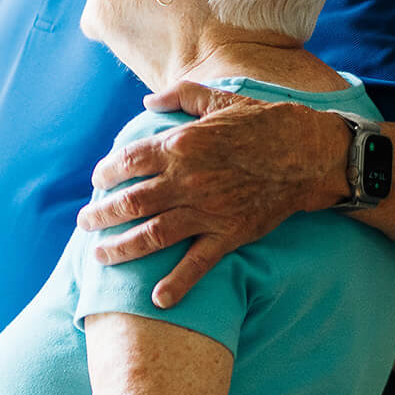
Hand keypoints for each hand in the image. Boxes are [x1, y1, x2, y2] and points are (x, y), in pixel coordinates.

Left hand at [76, 82, 340, 307]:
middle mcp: (188, 180)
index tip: (97, 182)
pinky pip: (198, 264)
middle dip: (102, 215)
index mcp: (182, 145)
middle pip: (131, 202)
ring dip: (121, 248)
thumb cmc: (264, 122)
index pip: (129, 161)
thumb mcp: (220, 99)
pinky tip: (158, 299)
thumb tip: (149, 101)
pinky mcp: (230, 234)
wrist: (310, 154)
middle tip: (85, 223)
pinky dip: (177, 284)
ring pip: (152, 235)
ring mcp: (208, 210)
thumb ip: (181, 96)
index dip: (107, 173)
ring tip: (100, 256)